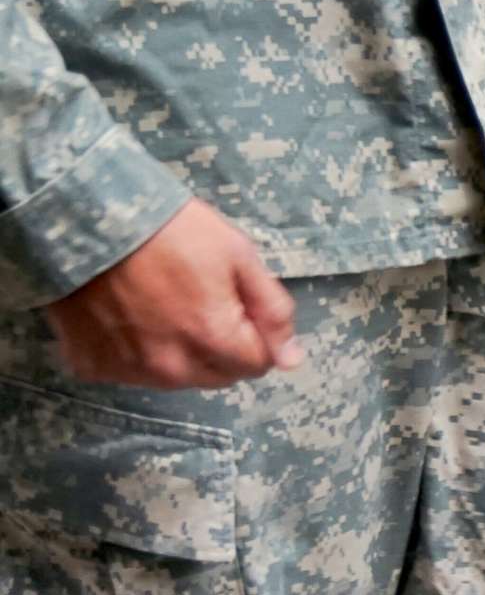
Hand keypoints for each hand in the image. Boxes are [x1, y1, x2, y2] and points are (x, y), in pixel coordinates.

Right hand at [45, 200, 302, 389]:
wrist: (82, 216)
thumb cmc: (168, 229)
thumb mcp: (237, 255)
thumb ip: (272, 310)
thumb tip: (292, 359)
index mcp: (214, 340)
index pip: (258, 363)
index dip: (253, 333)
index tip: (233, 303)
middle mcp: (172, 367)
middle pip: (219, 375)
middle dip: (220, 347)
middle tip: (196, 301)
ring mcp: (129, 369)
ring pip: (177, 378)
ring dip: (179, 353)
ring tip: (159, 306)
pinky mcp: (92, 365)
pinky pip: (128, 372)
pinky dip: (133, 352)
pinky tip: (126, 316)